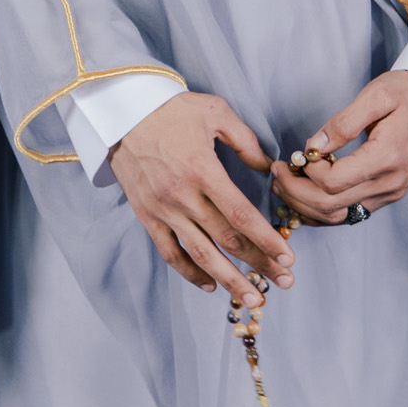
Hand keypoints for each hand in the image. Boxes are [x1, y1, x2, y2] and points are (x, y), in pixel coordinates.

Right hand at [109, 92, 293, 304]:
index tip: (287, 258)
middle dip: (258, 263)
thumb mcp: (214, 111)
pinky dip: (189, 272)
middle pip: (226, 239)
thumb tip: (267, 166)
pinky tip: (210, 285)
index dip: (266, 240)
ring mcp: (162, 209)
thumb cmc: (169, 108)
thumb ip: (245, 140)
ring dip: (229, 279)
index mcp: (202, 170)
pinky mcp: (146, 215)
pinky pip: (169, 252)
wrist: (119, 111)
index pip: (241, 214)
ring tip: (252, 298)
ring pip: (200, 253)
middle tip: (284, 282)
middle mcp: (182, 195)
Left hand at [272, 69, 407, 223]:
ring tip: (284, 184)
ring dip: (305, 206)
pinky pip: (350, 214)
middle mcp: (389, 183)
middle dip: (296, 192)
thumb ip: (344, 121)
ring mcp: (389, 194)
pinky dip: (322, 211)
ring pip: (339, 216)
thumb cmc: (407, 95)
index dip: (307, 174)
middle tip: (277, 173)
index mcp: (387, 157)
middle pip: (331, 205)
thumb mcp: (377, 95)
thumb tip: (315, 145)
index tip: (293, 157)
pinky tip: (304, 197)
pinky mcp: (386, 196)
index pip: (334, 182)